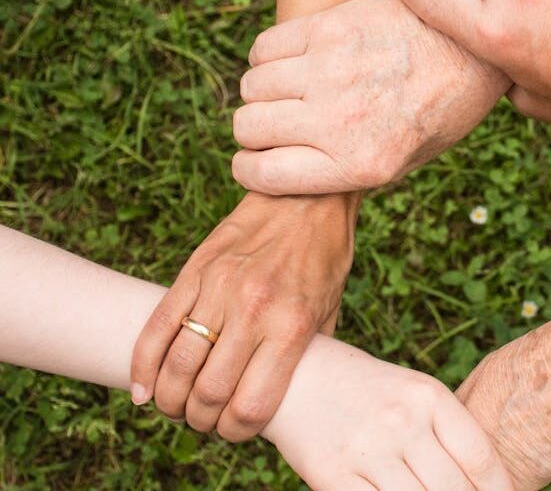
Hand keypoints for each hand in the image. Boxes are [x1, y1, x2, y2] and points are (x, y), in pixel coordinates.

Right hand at [130, 192, 358, 440]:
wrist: (307, 197)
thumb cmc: (324, 258)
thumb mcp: (329, 311)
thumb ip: (306, 355)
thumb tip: (284, 395)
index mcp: (291, 326)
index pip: (251, 405)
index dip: (236, 432)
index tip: (234, 431)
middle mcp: (253, 310)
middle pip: (208, 392)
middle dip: (201, 420)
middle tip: (203, 421)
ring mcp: (219, 288)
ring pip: (177, 364)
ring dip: (170, 399)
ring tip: (176, 406)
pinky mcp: (195, 270)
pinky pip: (157, 326)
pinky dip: (143, 365)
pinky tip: (143, 388)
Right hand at [231, 0, 509, 194]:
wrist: (470, 53)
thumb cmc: (435, 114)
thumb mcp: (401, 164)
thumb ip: (342, 172)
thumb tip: (281, 172)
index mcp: (359, 165)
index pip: (262, 174)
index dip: (249, 169)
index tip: (255, 161)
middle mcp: (340, 121)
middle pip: (248, 127)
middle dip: (254, 131)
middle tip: (277, 124)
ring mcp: (332, 71)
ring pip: (252, 86)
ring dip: (262, 92)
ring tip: (290, 91)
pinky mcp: (330, 28)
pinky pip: (264, 47)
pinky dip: (267, 58)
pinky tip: (294, 62)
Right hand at [263, 336, 513, 490]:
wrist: (296, 376)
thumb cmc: (368, 389)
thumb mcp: (413, 393)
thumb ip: (446, 431)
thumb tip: (485, 481)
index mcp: (427, 395)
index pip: (480, 457)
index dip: (500, 490)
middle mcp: (401, 421)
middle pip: (454, 488)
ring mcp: (367, 450)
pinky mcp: (333, 476)